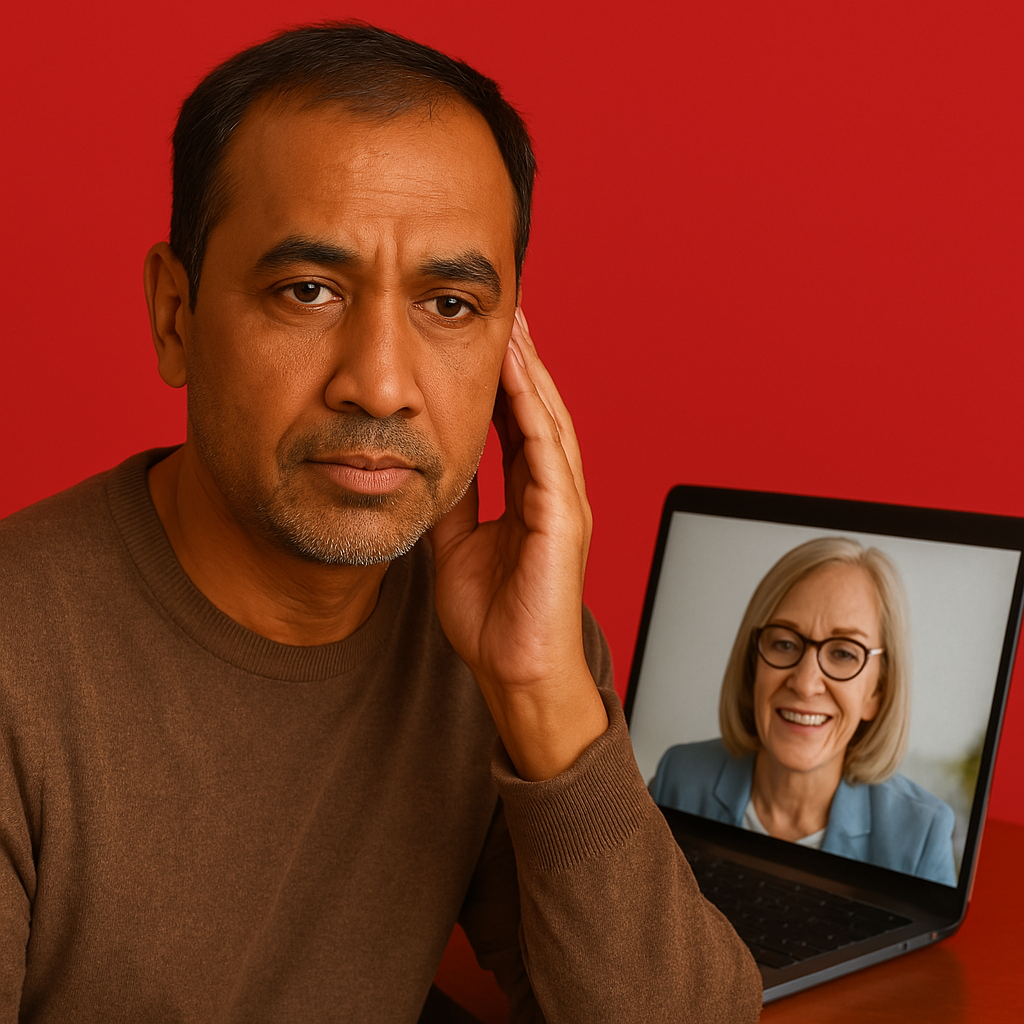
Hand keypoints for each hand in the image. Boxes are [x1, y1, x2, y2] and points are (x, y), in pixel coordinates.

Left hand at [428, 309, 607, 780]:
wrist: (516, 673)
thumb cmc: (495, 621)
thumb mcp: (458, 548)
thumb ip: (454, 505)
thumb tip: (432, 470)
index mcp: (530, 497)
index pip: (519, 425)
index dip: (503, 382)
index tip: (485, 341)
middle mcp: (553, 492)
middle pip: (539, 411)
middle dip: (523, 361)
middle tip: (508, 312)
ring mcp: (563, 503)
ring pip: (549, 421)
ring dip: (531, 372)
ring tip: (514, 327)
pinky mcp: (562, 519)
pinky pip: (547, 453)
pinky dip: (533, 411)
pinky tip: (518, 377)